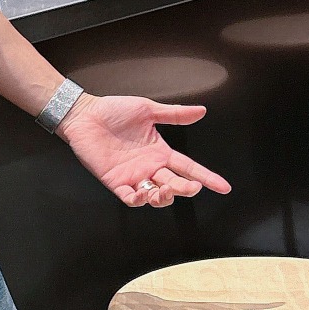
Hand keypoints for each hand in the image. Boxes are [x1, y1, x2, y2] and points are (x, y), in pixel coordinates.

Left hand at [57, 93, 231, 206]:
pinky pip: (130, 198)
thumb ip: (174, 114)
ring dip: (164, 197)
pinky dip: (138, 199)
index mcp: (160, 152)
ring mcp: (133, 176)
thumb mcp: (148, 109)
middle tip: (191, 187)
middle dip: (185, 189)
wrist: (84, 114)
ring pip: (155, 196)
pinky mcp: (115, 181)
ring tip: (166, 189)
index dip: (206, 177)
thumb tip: (201, 110)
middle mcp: (149, 167)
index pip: (188, 167)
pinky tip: (144, 193)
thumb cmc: (113, 110)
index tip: (223, 186)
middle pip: (175, 185)